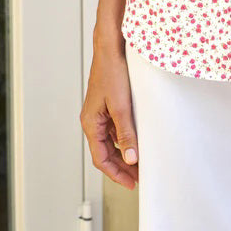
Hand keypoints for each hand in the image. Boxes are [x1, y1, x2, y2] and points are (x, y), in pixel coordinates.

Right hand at [80, 41, 139, 188]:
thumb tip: (130, 158)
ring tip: (140, 161)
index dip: (116, 174)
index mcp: (90, 123)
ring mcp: (100, 112)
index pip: (101, 158)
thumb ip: (126, 133)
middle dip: (121, 166)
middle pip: (105, 152)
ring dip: (124, 152)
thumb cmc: (112, 72)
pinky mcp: (108, 104)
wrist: (111, 47)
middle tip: (139, 176)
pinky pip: (115, 128)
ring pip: (110, 140)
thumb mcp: (121, 106)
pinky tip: (137, 139)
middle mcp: (92, 120)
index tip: (131, 183)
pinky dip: (125, 137)